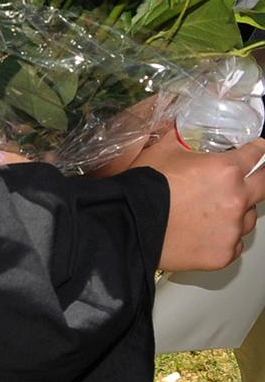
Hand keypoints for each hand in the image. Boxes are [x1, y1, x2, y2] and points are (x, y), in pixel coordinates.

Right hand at [137, 132, 264, 270]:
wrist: (130, 222)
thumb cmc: (144, 187)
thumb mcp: (163, 150)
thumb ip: (181, 137)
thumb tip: (181, 128)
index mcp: (225, 170)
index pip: (257, 154)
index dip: (257, 149)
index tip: (256, 150)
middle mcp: (236, 200)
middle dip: (258, 178)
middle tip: (244, 179)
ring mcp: (232, 229)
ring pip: (249, 218)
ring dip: (238, 211)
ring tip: (213, 210)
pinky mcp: (224, 254)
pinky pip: (234, 243)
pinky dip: (224, 236)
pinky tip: (205, 230)